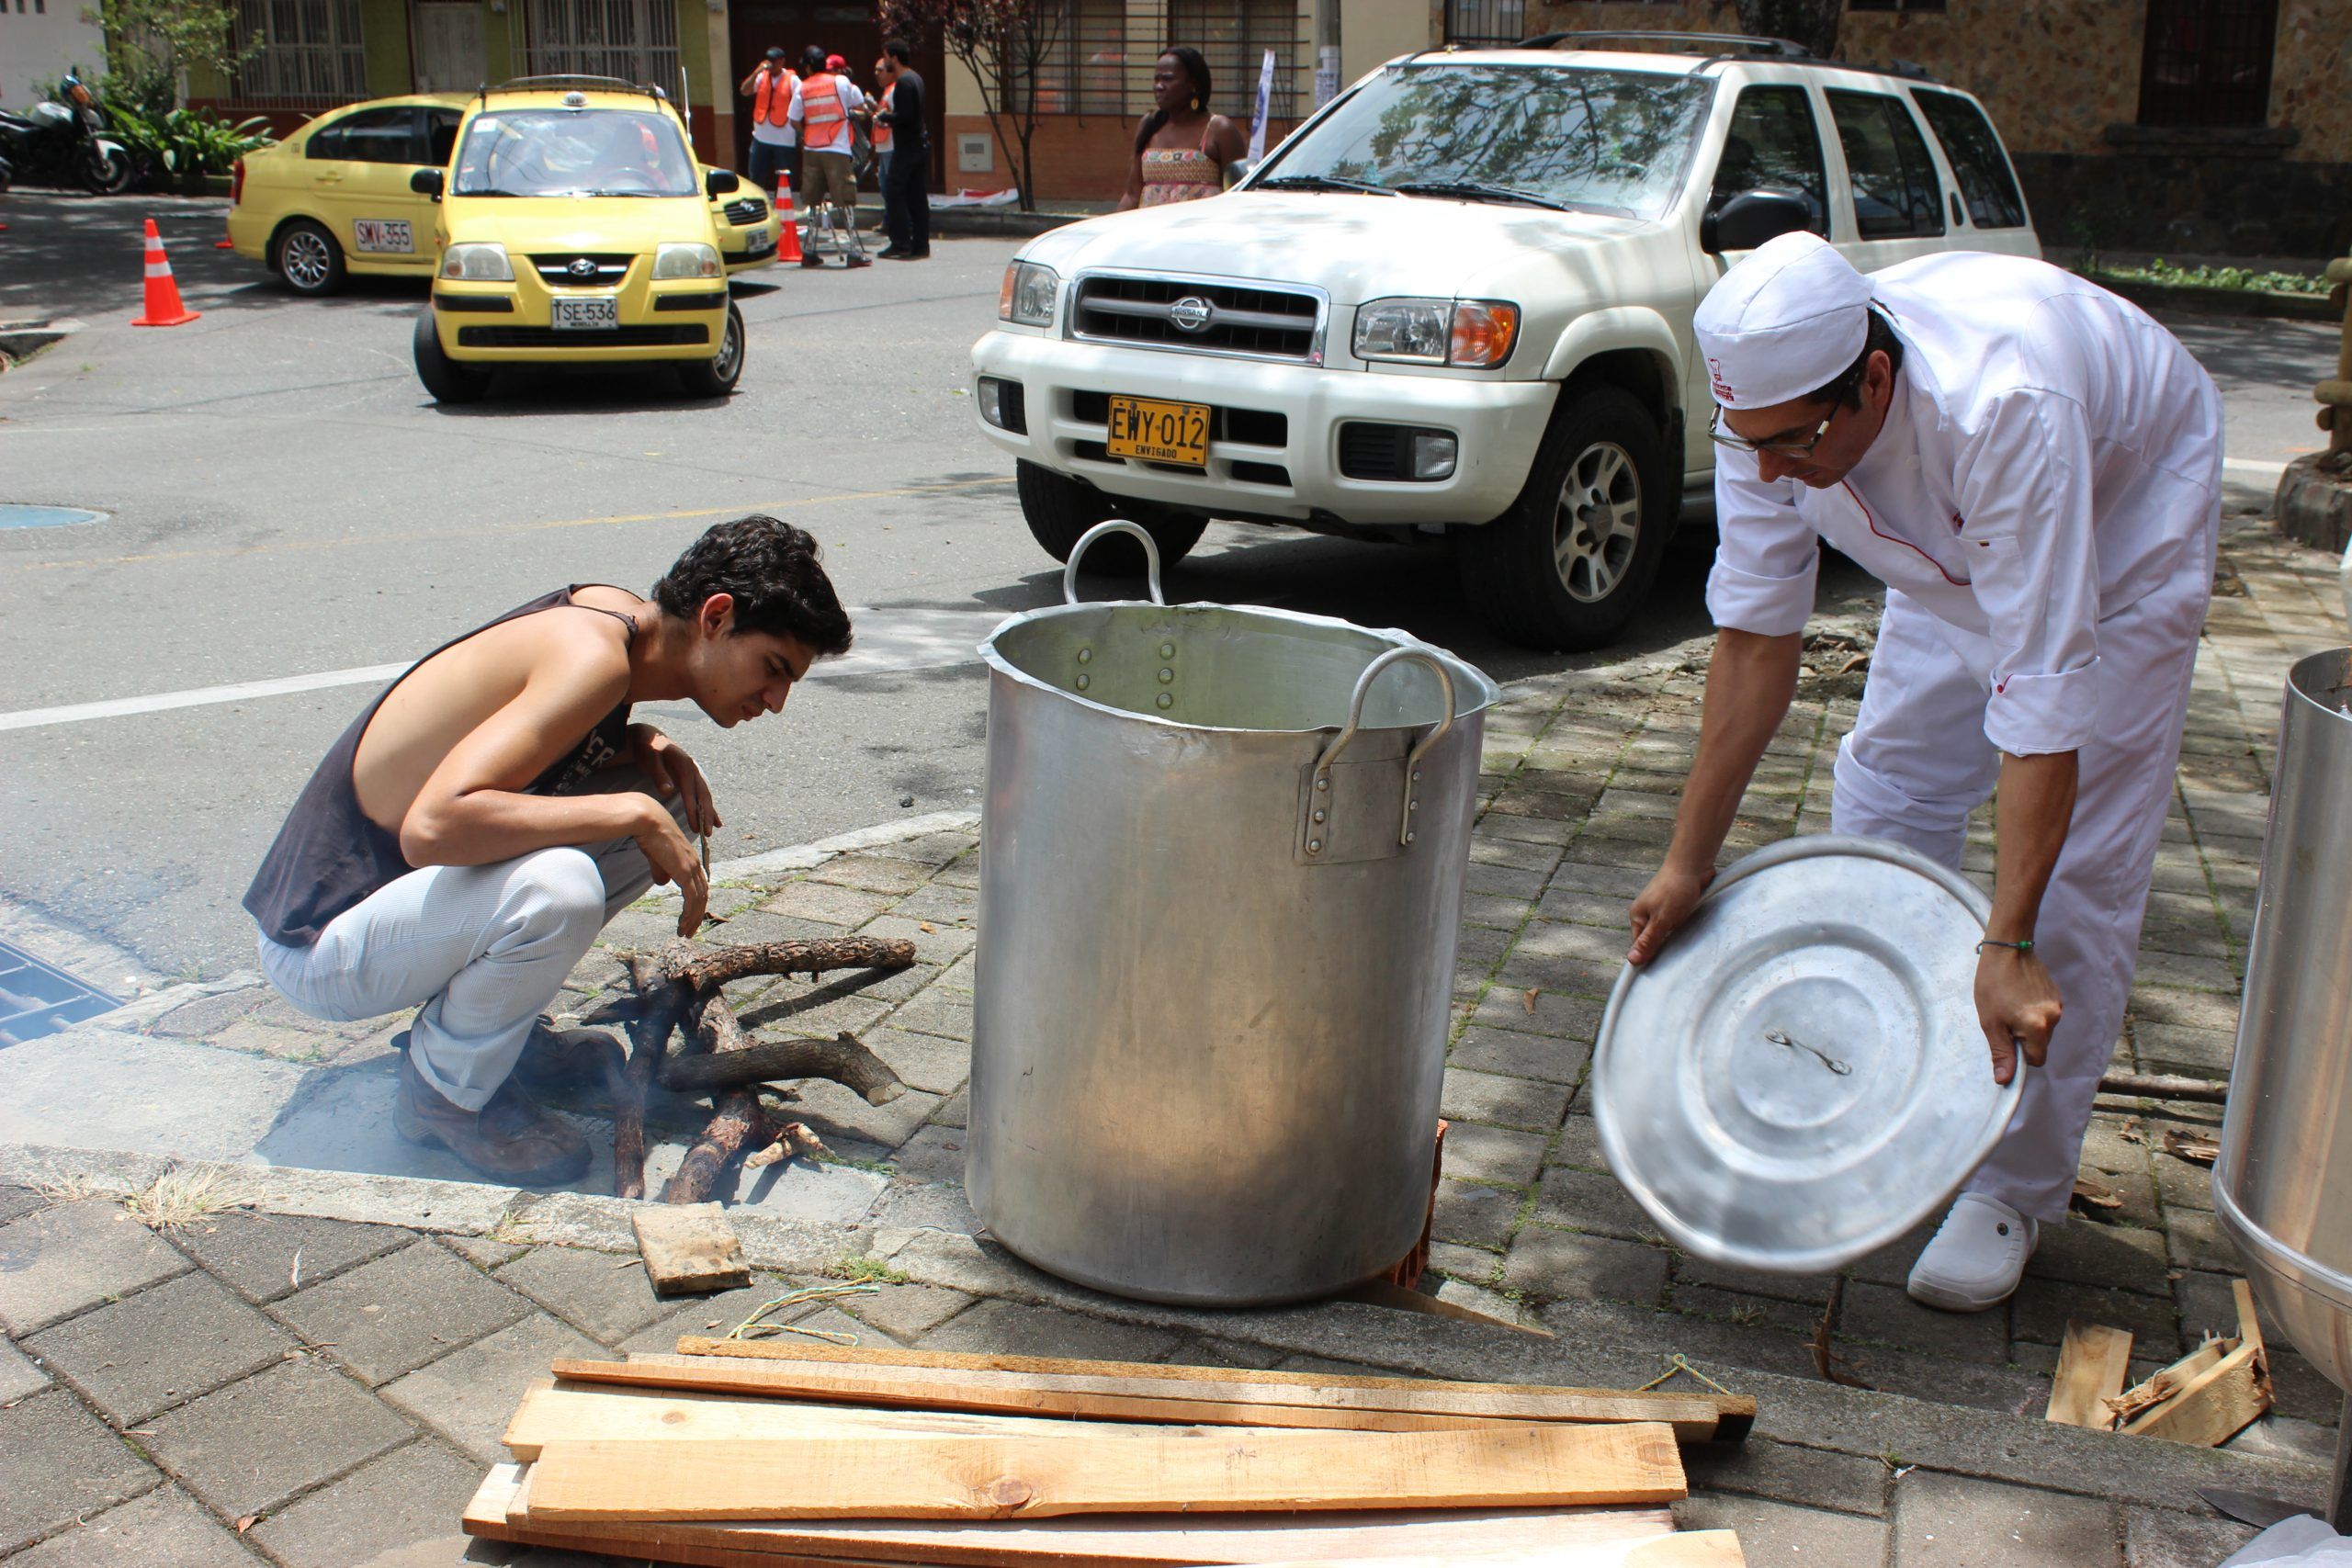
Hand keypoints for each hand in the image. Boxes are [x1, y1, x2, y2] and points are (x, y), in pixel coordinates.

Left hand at [630, 726, 718, 836]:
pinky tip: (713, 818)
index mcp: (685, 765)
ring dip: (709, 812)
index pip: (691, 792)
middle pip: (703, 795)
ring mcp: (693, 773)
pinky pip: (701, 793)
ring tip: (713, 829)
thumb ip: (659, 774)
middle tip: (707, 834)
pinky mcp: (690, 777)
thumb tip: (668, 790)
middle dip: (706, 815)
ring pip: (705, 795)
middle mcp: (693, 769)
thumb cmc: (648, 748)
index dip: (694, 810)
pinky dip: (707, 806)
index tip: (695, 827)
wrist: (648, 736)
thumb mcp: (650, 758)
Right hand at [631, 797, 708, 937]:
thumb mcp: (656, 855)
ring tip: (684, 933)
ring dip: (693, 920)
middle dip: (697, 915)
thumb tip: (662, 883)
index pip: (698, 885)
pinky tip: (682, 926)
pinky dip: (689, 915)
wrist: (646, 819)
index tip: (689, 916)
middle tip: (689, 931)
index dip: (695, 902)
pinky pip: (692, 900)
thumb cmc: (648, 833)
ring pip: (699, 901)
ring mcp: (691, 868)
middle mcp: (694, 864)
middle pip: (702, 895)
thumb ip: (660, 869)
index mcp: (689, 859)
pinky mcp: (685, 873)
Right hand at [1627, 861, 1712, 965]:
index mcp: (1637, 916)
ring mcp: (1661, 909)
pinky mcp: (1675, 906)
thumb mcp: (1661, 920)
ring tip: (1685, 942)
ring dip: (1676, 937)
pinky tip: (1691, 930)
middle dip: (1664, 947)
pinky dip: (1683, 928)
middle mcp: (1647, 913)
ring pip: (1666, 932)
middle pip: (1652, 940)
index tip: (1661, 970)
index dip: (1648, 957)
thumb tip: (1631, 960)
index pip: (1639, 945)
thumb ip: (1649, 940)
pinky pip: (1677, 924)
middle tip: (1676, 957)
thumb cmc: (1675, 890)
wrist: (1693, 865)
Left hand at [1975, 946, 2060, 1086]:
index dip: (2019, 1056)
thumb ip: (2001, 1053)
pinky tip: (2018, 996)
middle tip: (2003, 1019)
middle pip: (2040, 1044)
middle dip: (2022, 1039)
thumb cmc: (1993, 984)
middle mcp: (2054, 1018)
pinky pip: (2045, 1014)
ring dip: (2027, 1025)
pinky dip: (2032, 1012)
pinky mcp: (2056, 994)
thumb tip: (2004, 1080)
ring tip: (2009, 1005)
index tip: (2005, 1041)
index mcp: (2038, 1027)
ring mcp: (2057, 1005)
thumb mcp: (1990, 1022)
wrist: (2007, 948)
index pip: (2036, 1060)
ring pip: (2043, 1029)